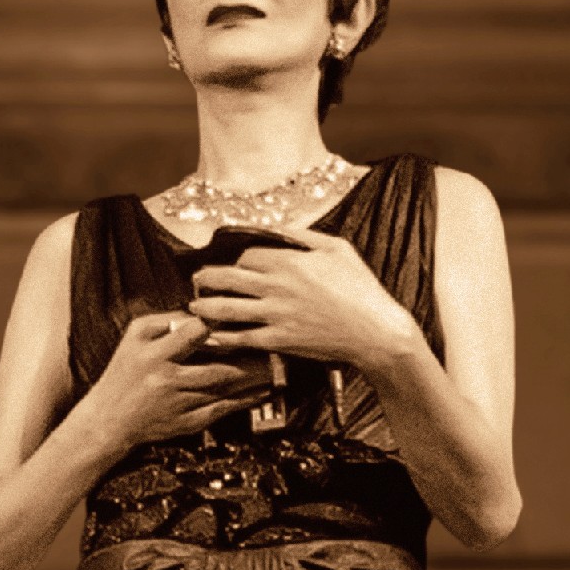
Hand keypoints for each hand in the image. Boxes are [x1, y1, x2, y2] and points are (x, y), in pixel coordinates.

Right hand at [90, 305, 274, 445]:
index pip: (194, 335)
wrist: (109, 420)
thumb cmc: (124, 372)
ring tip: (277, 369)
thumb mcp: (134, 336)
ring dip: (254, 381)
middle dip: (250, 360)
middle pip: (218, 368)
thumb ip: (164, 319)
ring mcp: (180, 404)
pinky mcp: (187, 423)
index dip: (219, 324)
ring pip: (225, 390)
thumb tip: (198, 312)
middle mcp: (168, 380)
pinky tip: (262, 393)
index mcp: (155, 354)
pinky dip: (245, 402)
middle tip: (275, 350)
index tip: (241, 316)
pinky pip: (222, 411)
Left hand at [187, 228, 421, 376]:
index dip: (231, 257)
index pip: (246, 254)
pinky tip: (211, 336)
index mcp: (290, 261)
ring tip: (193, 307)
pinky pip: (242, 339)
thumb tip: (277, 228)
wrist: (375, 332)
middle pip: (228, 278)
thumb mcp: (337, 249)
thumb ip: (303, 236)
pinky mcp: (279, 341)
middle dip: (206, 278)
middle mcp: (277, 287)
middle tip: (196, 280)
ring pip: (227, 309)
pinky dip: (223, 337)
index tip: (225, 261)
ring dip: (205, 308)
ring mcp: (275, 315)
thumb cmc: (361, 288)